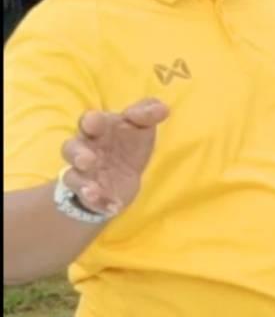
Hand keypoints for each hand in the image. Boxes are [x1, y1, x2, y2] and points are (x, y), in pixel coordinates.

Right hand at [60, 99, 169, 215]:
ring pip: (73, 177)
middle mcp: (85, 149)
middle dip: (78, 154)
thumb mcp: (143, 125)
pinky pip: (89, 200)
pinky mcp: (90, 193)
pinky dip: (100, 203)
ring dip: (83, 184)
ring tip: (93, 191)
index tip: (95, 123)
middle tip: (88, 161)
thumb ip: (150, 112)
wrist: (122, 173)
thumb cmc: (129, 142)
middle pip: (70, 149)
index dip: (90, 121)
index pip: (88, 120)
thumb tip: (163, 109)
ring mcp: (84, 173)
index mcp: (97, 128)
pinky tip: (113, 207)